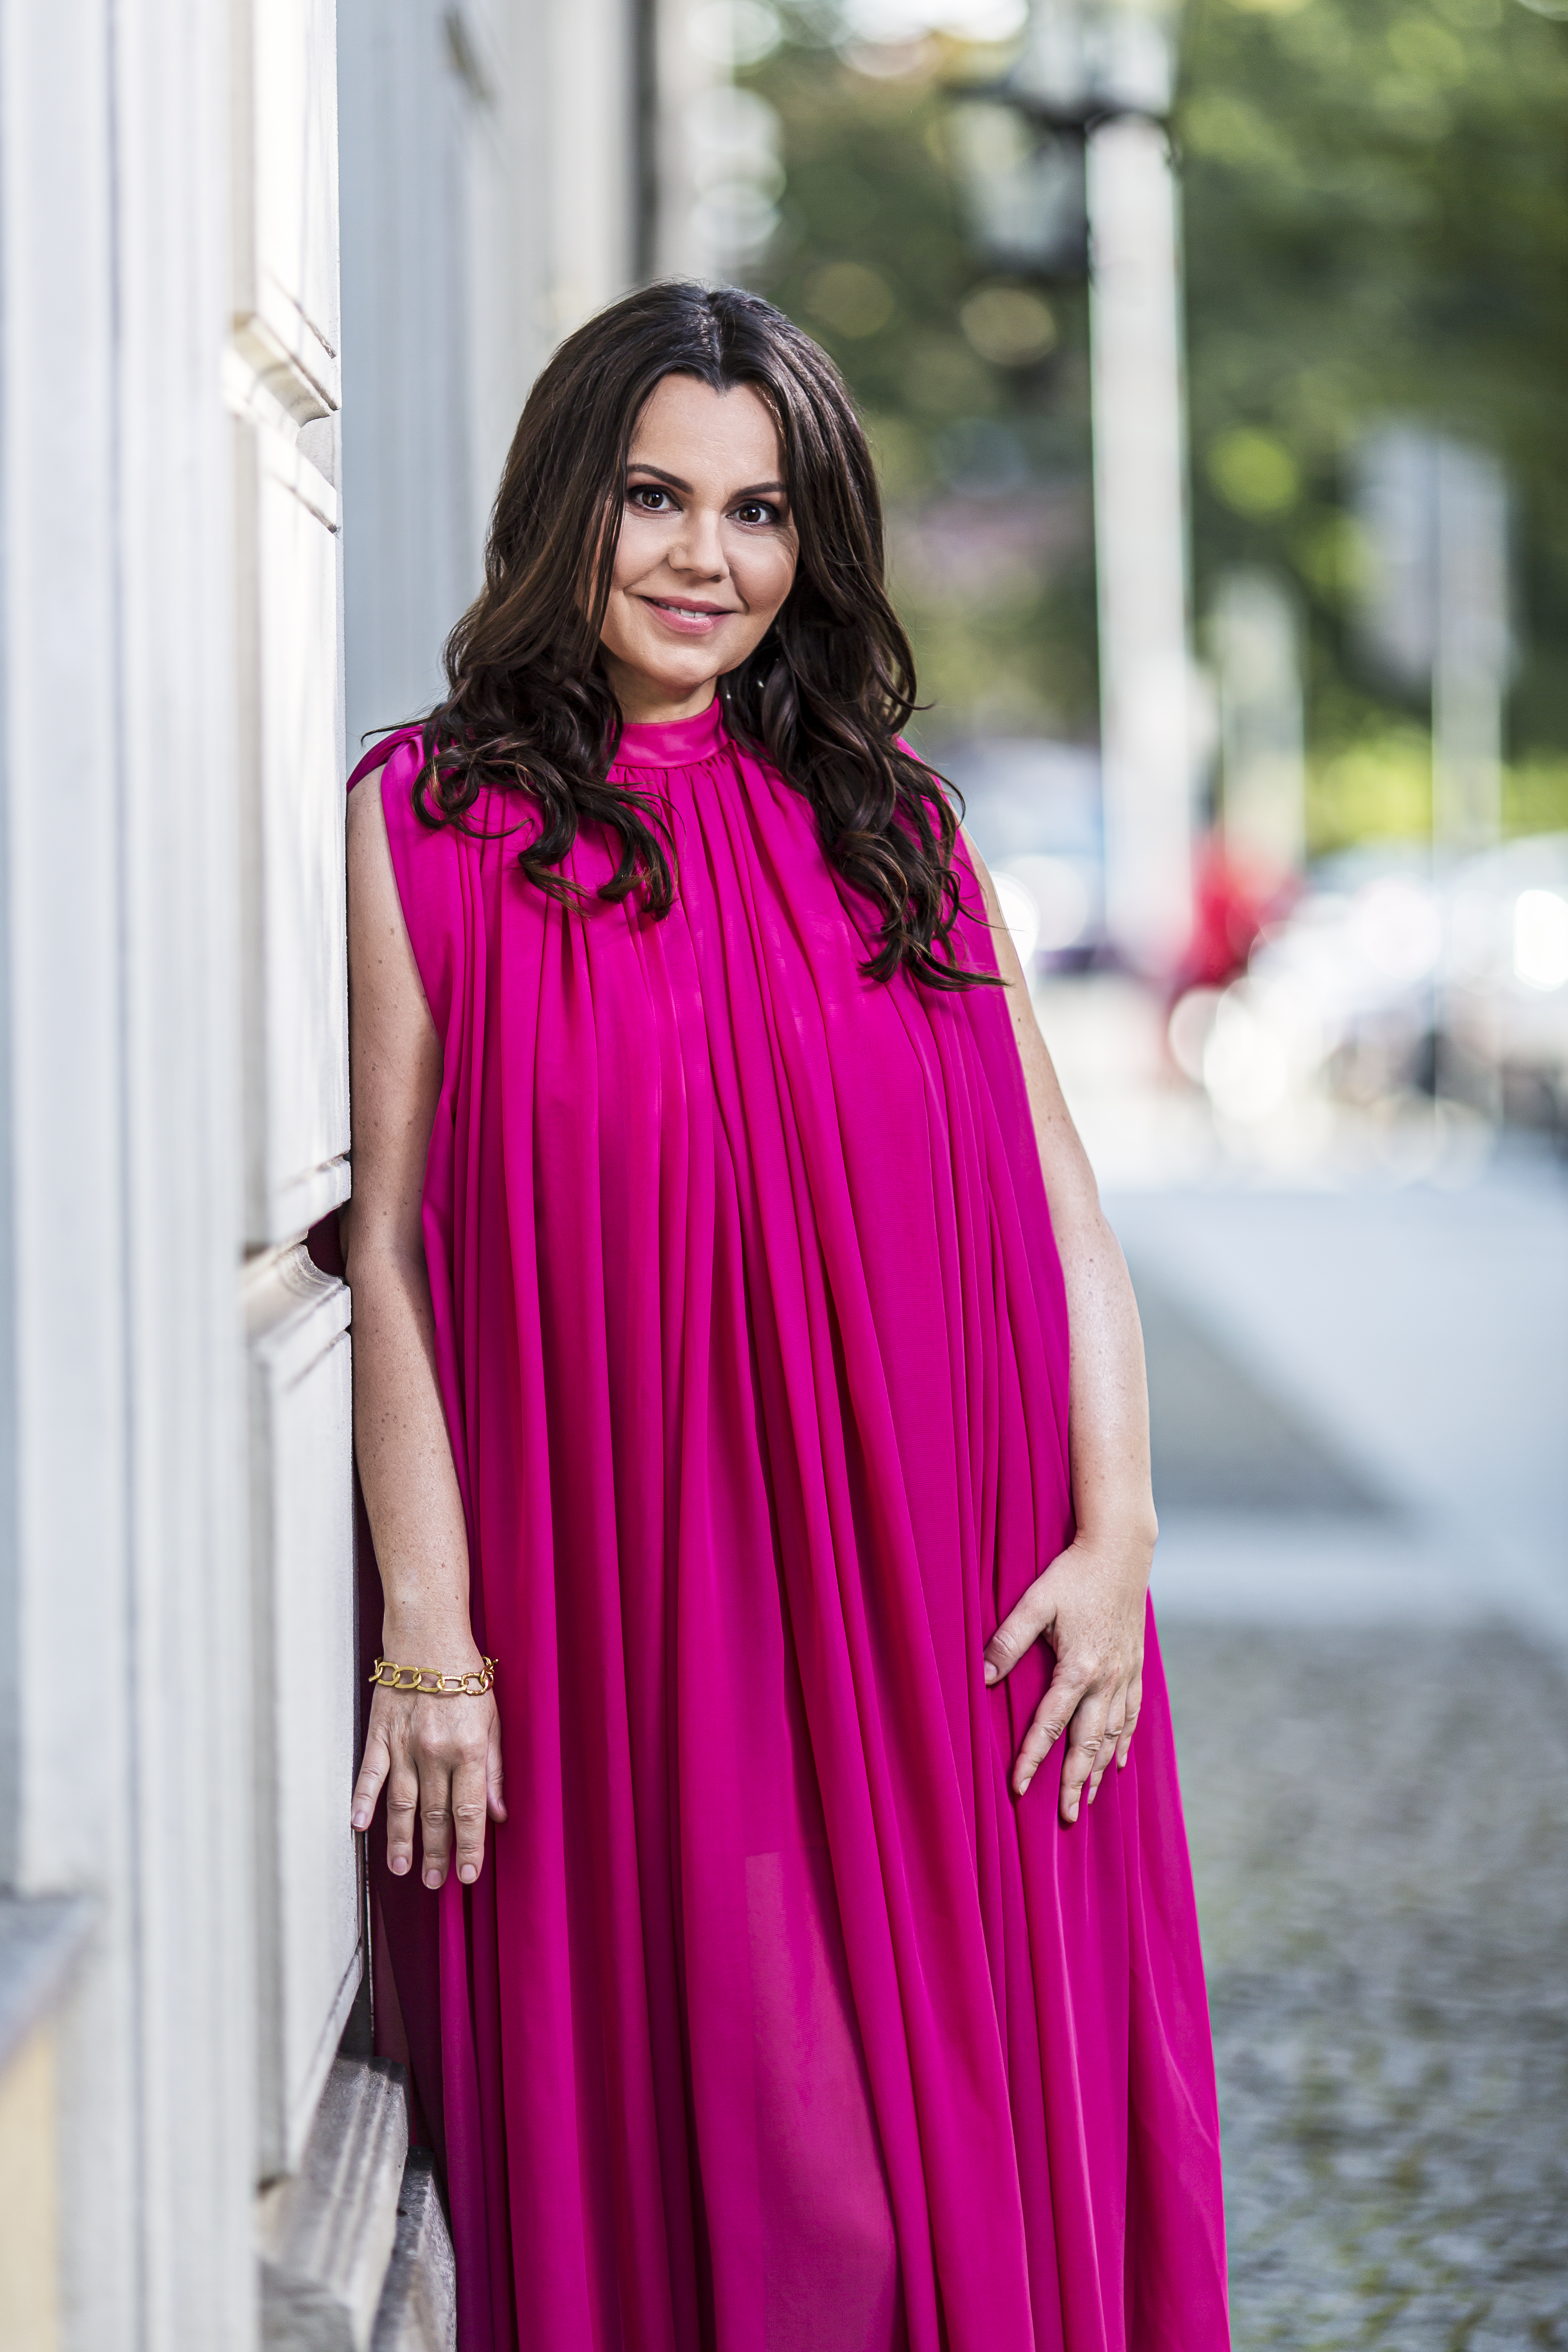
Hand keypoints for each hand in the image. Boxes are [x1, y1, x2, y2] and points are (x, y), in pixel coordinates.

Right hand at [350, 1656, 505, 1888]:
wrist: (428, 1638)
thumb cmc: (465, 1677)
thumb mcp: (492, 1720)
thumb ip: (495, 1769)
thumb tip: (498, 1814)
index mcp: (468, 1750)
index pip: (469, 1812)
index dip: (469, 1848)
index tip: (468, 1876)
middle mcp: (435, 1753)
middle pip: (435, 1815)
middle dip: (437, 1853)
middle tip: (436, 1883)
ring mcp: (403, 1745)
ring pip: (402, 1804)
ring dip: (402, 1840)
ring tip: (403, 1868)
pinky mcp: (379, 1735)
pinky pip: (370, 1775)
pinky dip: (363, 1801)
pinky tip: (359, 1826)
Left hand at [982, 1533, 1149, 1824]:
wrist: (1121, 1551)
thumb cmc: (1073, 1574)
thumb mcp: (1034, 1602)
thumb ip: (1008, 1640)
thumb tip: (983, 1677)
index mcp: (1078, 1667)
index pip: (1050, 1724)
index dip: (1032, 1758)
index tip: (1018, 1787)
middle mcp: (1106, 1679)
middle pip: (1088, 1743)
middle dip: (1075, 1782)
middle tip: (1065, 1817)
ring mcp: (1125, 1674)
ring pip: (1112, 1735)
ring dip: (1098, 1769)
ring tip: (1087, 1800)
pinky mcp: (1136, 1665)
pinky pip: (1132, 1714)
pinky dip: (1124, 1741)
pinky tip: (1117, 1761)